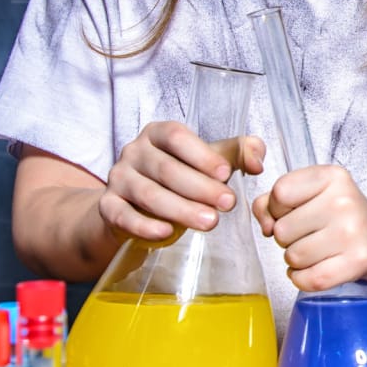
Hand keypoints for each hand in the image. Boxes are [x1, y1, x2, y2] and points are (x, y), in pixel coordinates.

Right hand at [101, 121, 265, 244]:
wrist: (132, 206)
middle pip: (166, 168)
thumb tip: (258, 160)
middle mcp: (134, 151)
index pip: (177, 137)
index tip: (226, 174)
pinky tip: (167, 233)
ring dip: (181, 209)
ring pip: (148, 194)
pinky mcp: (108, 206)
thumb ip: (236, 154)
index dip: (202, 155)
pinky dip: (144, 225)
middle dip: (200, 187)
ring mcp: (118, 178)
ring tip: (210, 222)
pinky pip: (123, 215)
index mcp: (158, 133)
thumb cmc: (176, 178)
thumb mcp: (205, 162)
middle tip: (228, 203)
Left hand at [254, 165, 366, 289]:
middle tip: (308, 236)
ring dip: (296, 260)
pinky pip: (309, 279)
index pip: (280, 193)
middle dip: (287, 238)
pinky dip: (302, 279)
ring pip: (293, 257)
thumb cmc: (340, 216)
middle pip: (282, 230)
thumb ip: (273, 201)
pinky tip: (313, 270)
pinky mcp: (357, 262)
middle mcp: (344, 201)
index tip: (292, 213)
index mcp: (331, 177)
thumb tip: (265, 225)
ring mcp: (352, 232)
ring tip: (315, 252)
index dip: (277, 209)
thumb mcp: (310, 194)